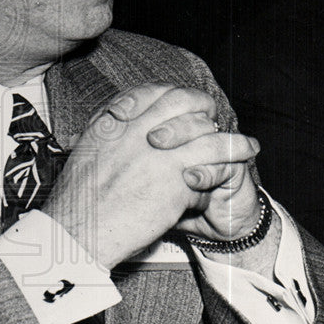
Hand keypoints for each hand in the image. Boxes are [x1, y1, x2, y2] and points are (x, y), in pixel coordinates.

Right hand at [42, 83, 259, 268]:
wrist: (78, 231)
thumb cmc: (77, 199)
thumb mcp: (84, 151)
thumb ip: (107, 132)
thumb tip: (118, 120)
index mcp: (115, 121)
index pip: (155, 91)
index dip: (177, 96)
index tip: (186, 105)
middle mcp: (139, 130)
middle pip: (186, 104)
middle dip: (206, 111)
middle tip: (215, 122)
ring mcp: (160, 155)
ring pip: (208, 134)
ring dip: (231, 141)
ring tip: (247, 147)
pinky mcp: (176, 182)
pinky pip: (210, 169)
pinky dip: (223, 171)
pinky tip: (231, 174)